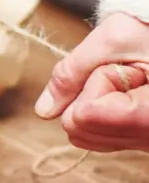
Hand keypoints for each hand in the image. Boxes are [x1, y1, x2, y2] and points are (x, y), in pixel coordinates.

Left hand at [36, 13, 148, 151]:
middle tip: (129, 72)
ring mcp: (143, 144)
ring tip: (131, 82)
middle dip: (91, 92)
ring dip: (94, 102)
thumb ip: (72, 72)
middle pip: (78, 127)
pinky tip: (127, 94)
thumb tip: (43, 110)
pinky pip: (94, 136)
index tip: (127, 67)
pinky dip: (98, 112)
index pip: (85, 114)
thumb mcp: (114, 38)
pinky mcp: (136, 143)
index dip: (95, 83)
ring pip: (82, 134)